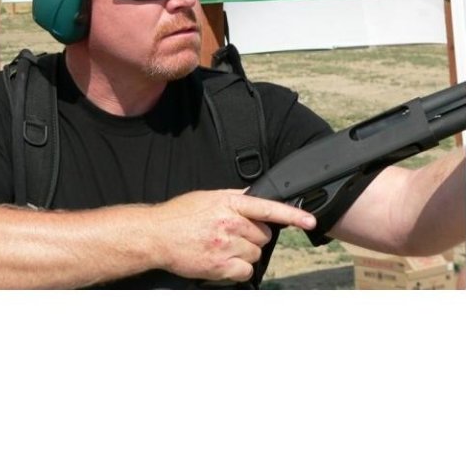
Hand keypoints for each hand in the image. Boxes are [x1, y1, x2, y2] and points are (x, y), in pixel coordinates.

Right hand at [150, 190, 315, 281]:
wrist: (156, 235)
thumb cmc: (179, 215)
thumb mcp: (208, 197)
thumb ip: (234, 198)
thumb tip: (256, 195)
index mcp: (228, 203)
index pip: (267, 207)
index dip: (292, 215)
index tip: (310, 220)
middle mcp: (229, 223)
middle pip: (263, 235)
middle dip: (253, 237)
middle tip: (232, 235)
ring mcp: (225, 245)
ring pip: (255, 254)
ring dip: (244, 253)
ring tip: (222, 248)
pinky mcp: (219, 266)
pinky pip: (245, 271)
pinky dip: (238, 270)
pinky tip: (223, 262)